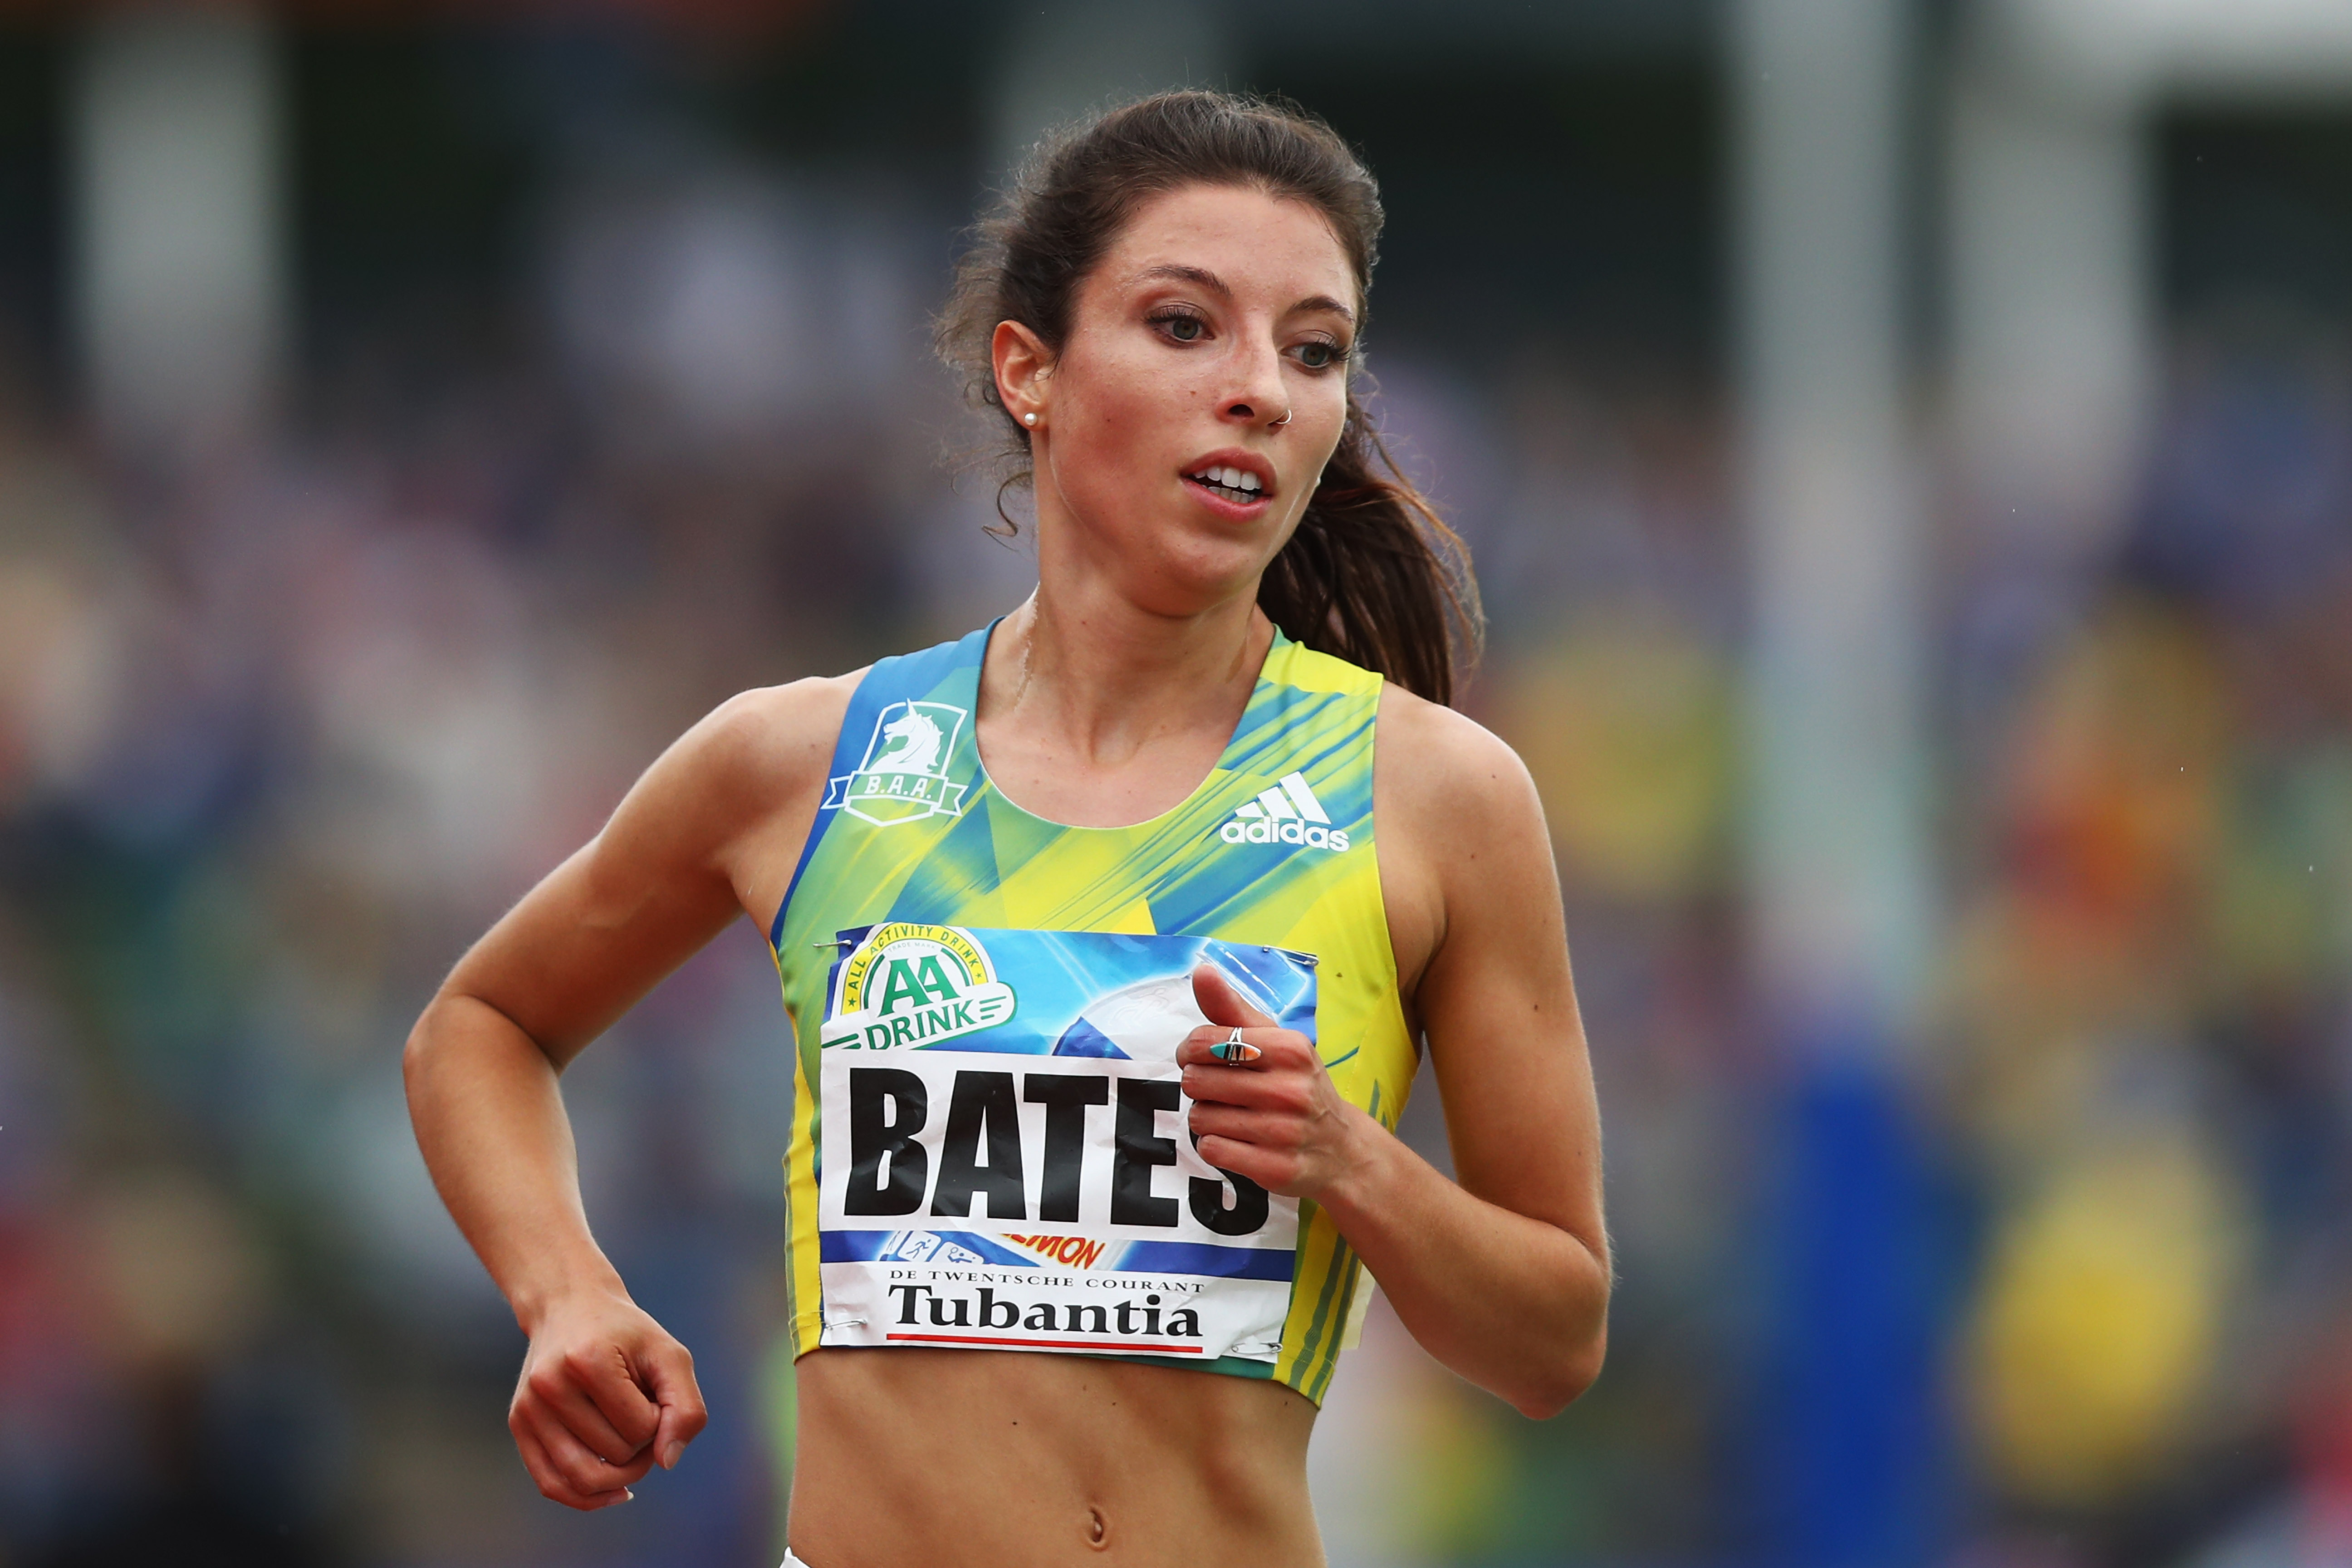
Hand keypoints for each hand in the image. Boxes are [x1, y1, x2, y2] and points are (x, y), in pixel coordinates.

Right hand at [509, 1286, 707, 1509]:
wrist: (571, 1307)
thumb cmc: (627, 1335)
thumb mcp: (669, 1356)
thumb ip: (684, 1406)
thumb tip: (667, 1462)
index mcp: (589, 1361)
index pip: (642, 1428)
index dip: (660, 1418)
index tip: (653, 1392)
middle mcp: (550, 1386)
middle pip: (614, 1456)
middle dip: (641, 1445)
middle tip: (641, 1414)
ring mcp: (528, 1408)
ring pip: (585, 1478)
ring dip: (620, 1472)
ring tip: (629, 1445)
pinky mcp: (518, 1424)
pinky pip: (552, 1485)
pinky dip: (587, 1497)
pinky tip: (616, 1490)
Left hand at [1176, 963, 1376, 1202]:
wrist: (1340, 1150)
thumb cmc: (1298, 1086)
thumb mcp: (1276, 1042)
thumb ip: (1232, 1008)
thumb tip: (1201, 970)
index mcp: (1290, 1049)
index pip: (1205, 1041)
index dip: (1190, 1050)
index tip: (1200, 1058)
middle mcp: (1289, 1089)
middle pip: (1196, 1080)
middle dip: (1199, 1086)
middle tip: (1221, 1091)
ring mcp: (1282, 1132)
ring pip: (1200, 1117)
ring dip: (1206, 1117)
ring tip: (1233, 1116)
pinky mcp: (1273, 1168)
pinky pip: (1211, 1149)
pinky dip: (1215, 1145)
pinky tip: (1238, 1140)